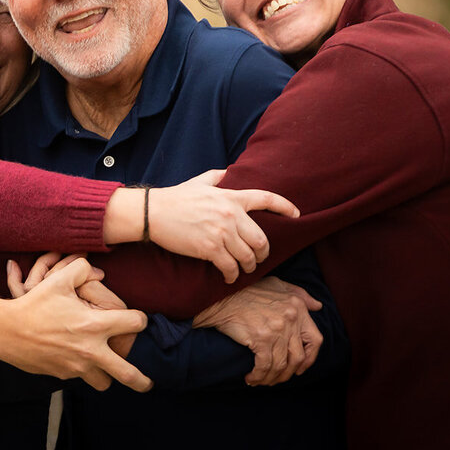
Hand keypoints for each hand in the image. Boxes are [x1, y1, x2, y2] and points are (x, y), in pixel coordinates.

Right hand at [0, 257, 152, 392]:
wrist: (6, 331)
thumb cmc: (34, 304)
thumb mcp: (58, 280)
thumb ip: (81, 268)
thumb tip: (97, 269)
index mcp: (94, 325)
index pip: (135, 323)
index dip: (140, 319)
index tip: (138, 319)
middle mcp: (91, 350)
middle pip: (128, 374)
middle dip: (142, 380)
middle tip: (148, 382)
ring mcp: (77, 367)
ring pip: (104, 384)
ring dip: (109, 377)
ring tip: (109, 371)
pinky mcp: (63, 375)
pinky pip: (81, 379)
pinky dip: (84, 373)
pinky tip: (78, 362)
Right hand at [148, 169, 299, 282]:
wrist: (153, 213)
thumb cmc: (175, 198)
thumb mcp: (199, 181)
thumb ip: (217, 177)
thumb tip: (229, 172)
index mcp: (231, 197)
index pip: (266, 199)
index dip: (285, 206)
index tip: (296, 215)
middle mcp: (231, 215)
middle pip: (262, 240)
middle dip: (262, 253)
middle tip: (256, 258)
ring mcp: (221, 232)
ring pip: (247, 256)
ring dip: (247, 266)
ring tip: (242, 269)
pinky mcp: (210, 248)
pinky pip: (230, 267)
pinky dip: (232, 275)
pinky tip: (228, 277)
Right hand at [192, 277, 322, 385]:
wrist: (220, 296)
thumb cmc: (246, 290)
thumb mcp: (277, 284)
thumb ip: (300, 294)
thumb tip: (318, 306)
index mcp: (297, 307)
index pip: (315, 339)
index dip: (310, 358)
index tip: (300, 367)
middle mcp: (290, 318)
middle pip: (298, 356)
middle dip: (288, 372)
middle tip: (277, 377)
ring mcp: (276, 329)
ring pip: (281, 365)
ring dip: (272, 378)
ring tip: (262, 380)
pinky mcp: (260, 339)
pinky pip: (265, 366)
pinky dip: (259, 376)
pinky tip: (251, 378)